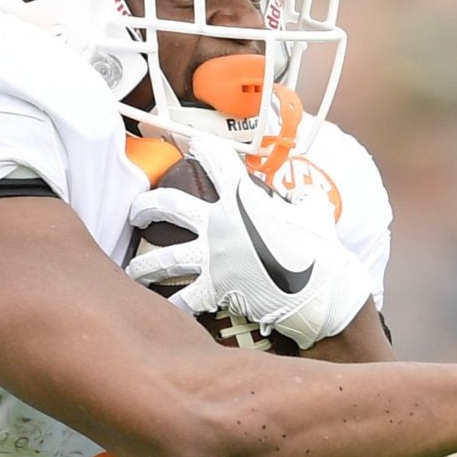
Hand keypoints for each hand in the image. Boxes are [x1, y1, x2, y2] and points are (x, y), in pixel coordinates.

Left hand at [125, 140, 372, 349]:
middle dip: (147, 206)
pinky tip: (163, 311)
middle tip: (138, 212)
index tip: (191, 145)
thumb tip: (304, 199)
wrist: (324, 290)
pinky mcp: (217, 289)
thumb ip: (304, 200)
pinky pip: (185, 300)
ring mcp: (215, 257)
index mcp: (243, 198)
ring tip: (133, 270)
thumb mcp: (317, 212)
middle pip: (169, 205)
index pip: (214, 160)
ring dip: (144, 265)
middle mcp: (220, 223)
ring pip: (164, 258)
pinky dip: (174, 307)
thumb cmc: (323, 250)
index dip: (199, 148)